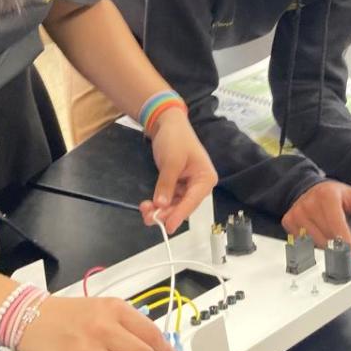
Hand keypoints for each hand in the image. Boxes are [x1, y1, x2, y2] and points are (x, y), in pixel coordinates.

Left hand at [140, 108, 217, 233]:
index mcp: (205, 178)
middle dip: (166, 213)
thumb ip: (166, 184)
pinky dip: (158, 203)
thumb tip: (161, 204)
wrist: (167, 123)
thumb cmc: (175, 139)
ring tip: (145, 213)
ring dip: (160, 210)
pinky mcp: (177, 185)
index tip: (168, 226)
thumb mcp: (171, 161)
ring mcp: (187, 186)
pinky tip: (147, 206)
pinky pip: (168, 198)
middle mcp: (199, 185)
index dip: (180, 214)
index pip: (192, 200)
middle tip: (149, 219)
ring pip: (174, 205)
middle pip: (183, 206)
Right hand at [282, 180, 350, 253]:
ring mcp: (297, 212)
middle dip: (339, 248)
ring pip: (314, 242)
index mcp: (326, 196)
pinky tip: (320, 237)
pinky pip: (303, 242)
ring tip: (334, 242)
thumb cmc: (336, 195)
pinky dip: (314, 244)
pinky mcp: (289, 221)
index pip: (337, 226)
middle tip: (348, 256)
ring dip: (327, 247)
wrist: (312, 188)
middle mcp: (309, 203)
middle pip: (326, 236)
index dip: (347, 244)